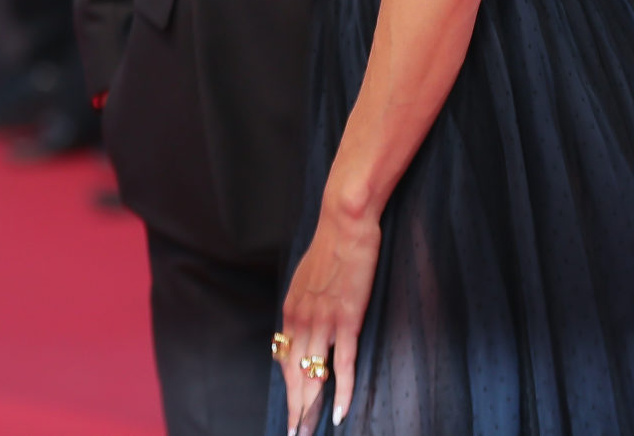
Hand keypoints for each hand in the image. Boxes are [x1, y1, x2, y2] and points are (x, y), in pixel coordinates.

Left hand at [279, 203, 380, 434]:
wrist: (344, 219)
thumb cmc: (332, 244)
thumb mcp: (308, 277)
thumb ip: (307, 303)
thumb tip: (307, 322)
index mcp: (292, 309)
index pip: (286, 361)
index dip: (288, 390)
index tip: (291, 412)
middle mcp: (301, 319)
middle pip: (295, 376)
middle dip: (295, 409)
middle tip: (295, 435)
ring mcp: (323, 321)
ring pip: (314, 375)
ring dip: (312, 408)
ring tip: (309, 432)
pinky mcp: (347, 318)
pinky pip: (343, 363)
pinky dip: (343, 391)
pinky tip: (342, 412)